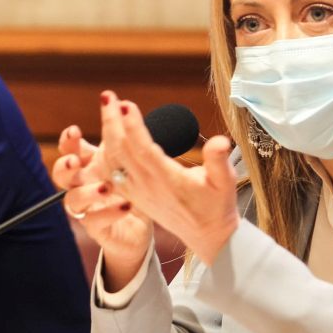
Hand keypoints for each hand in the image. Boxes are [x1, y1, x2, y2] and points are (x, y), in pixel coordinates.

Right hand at [53, 123, 151, 290]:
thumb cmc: (129, 187)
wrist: (138, 225)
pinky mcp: (97, 228)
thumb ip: (121, 137)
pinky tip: (126, 205)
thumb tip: (123, 105)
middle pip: (60, 174)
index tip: (75, 131)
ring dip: (87, 192)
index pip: (69, 150)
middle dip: (64, 166)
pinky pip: (95, 221)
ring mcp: (86, 208)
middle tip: (75, 162)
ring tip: (107, 186)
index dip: (67, 141)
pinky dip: (109, 212)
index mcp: (88, 165)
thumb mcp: (126, 159)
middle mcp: (82, 185)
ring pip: (72, 200)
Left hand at [99, 91, 239, 264]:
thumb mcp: (225, 183)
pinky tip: (107, 132)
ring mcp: (138, 191)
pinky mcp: (134, 194)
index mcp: (167, 181)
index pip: (144, 150)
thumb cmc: (217, 206)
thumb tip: (220, 141)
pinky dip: (107, 150)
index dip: (133, 127)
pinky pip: (114, 170)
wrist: (208, 236)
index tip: (126, 105)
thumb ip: (219, 161)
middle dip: (113, 122)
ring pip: (114, 159)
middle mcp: (147, 186)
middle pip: (122, 151)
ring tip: (107, 107)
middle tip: (109, 96)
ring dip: (108, 132)